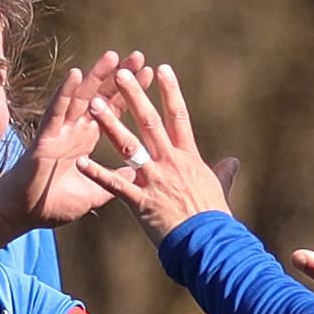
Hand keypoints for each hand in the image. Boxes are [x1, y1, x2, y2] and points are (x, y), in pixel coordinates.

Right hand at [0, 50, 126, 233]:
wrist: (24, 215)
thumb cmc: (53, 204)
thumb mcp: (94, 192)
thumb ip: (114, 181)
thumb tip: (137, 172)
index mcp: (86, 139)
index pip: (112, 109)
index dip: (129, 92)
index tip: (148, 72)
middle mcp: (74, 129)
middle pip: (100, 96)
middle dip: (118, 76)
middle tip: (138, 55)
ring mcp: (59, 131)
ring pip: (79, 97)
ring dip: (95, 76)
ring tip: (112, 56)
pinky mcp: (44, 137)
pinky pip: (56, 111)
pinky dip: (65, 92)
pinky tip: (76, 74)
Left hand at [80, 57, 238, 238]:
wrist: (210, 244)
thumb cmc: (216, 219)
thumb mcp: (219, 190)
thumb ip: (223, 173)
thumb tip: (233, 161)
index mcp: (189, 157)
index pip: (178, 116)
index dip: (170, 91)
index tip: (162, 69)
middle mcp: (171, 162)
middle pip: (150, 122)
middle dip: (134, 96)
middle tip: (120, 73)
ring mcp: (155, 180)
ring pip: (129, 146)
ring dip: (109, 123)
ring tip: (93, 103)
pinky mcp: (141, 201)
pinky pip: (115, 184)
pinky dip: (97, 173)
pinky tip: (80, 161)